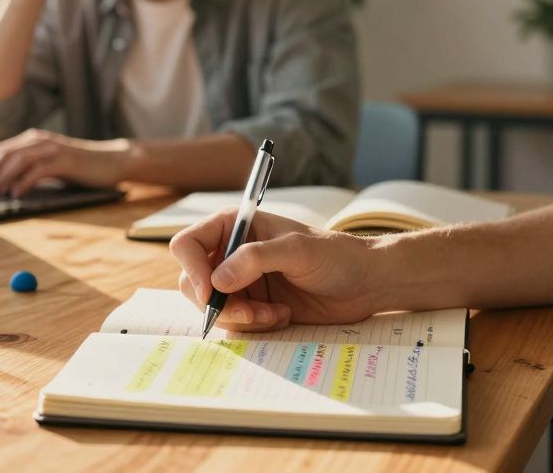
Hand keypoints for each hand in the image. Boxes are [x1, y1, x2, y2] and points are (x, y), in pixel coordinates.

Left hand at [0, 129, 130, 196]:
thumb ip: (29, 169)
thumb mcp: (51, 166)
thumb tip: (1, 185)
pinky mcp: (65, 160)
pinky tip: (16, 193)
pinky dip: (23, 182)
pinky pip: (38, 170)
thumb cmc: (80, 168)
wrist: (112, 162)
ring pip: (18, 160)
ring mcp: (53, 149)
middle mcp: (40, 140)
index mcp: (33, 140)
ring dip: (2, 177)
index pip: (0, 151)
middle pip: (4, 154)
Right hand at [169, 209, 382, 332]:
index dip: (192, 269)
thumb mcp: (297, 249)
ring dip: (241, 318)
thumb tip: (216, 280)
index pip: (188, 244)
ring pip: (212, 308)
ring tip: (275, 314)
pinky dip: (254, 326)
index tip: (210, 293)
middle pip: (192, 282)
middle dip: (218, 303)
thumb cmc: (335, 255)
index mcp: (235, 226)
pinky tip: (282, 316)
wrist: (364, 283)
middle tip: (251, 312)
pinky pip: (234, 323)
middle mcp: (231, 253)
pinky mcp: (253, 306)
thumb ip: (255, 259)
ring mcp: (240, 282)